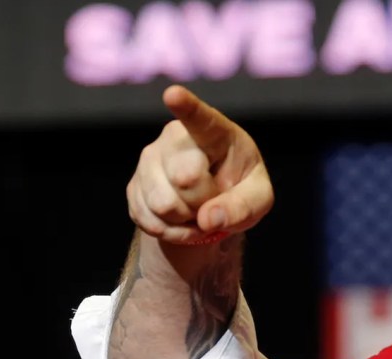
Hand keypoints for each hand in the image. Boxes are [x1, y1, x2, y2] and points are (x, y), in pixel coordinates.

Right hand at [126, 84, 273, 243]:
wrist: (211, 204)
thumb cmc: (241, 189)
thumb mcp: (258, 198)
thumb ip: (243, 207)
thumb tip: (208, 219)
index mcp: (213, 131)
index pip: (199, 117)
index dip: (186, 106)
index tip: (173, 94)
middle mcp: (175, 137)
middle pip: (185, 178)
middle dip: (204, 201)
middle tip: (213, 198)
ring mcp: (149, 159)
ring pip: (163, 203)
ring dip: (187, 220)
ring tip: (198, 210)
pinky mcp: (133, 186)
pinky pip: (149, 219)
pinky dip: (171, 231)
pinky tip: (182, 221)